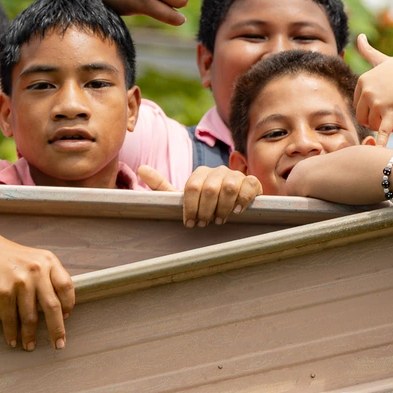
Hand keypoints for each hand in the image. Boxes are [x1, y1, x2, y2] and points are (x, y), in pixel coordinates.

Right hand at [0, 238, 75, 350]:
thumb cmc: (10, 258)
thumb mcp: (35, 259)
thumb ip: (49, 277)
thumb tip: (60, 310)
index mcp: (48, 261)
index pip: (66, 287)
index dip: (68, 305)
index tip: (66, 317)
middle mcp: (37, 271)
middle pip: (52, 307)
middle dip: (56, 330)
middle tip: (58, 344)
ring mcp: (20, 283)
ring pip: (30, 317)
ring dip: (30, 336)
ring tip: (30, 346)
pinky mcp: (3, 293)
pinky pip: (10, 320)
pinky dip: (12, 333)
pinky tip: (13, 341)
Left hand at [144, 164, 261, 226]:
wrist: (232, 205)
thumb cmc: (204, 204)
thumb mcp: (182, 198)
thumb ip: (161, 186)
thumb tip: (140, 168)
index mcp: (200, 174)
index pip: (192, 187)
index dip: (191, 207)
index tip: (191, 223)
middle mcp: (218, 171)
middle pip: (210, 188)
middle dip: (206, 210)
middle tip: (205, 224)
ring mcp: (236, 175)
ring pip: (229, 187)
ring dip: (223, 208)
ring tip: (220, 220)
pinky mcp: (252, 182)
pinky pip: (249, 185)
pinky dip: (243, 200)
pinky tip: (237, 212)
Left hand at [354, 34, 392, 145]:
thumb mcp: (385, 61)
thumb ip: (368, 52)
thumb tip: (358, 36)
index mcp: (362, 79)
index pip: (358, 105)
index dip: (372, 110)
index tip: (385, 108)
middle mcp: (367, 90)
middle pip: (363, 117)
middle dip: (377, 120)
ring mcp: (378, 101)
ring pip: (373, 125)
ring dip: (385, 127)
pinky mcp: (391, 112)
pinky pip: (383, 132)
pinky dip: (381, 143)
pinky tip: (380, 154)